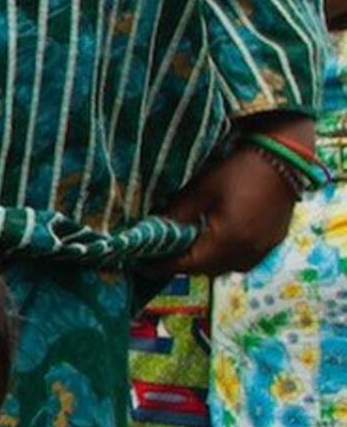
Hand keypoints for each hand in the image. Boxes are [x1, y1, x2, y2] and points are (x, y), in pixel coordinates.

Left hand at [158, 127, 304, 275]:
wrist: (284, 156)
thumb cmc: (238, 169)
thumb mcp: (199, 191)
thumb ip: (174, 216)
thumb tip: (149, 231)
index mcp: (228, 241)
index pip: (186, 265)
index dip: (161, 266)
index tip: (141, 264)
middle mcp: (248, 252)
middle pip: (205, 270)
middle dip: (181, 264)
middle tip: (160, 254)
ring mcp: (264, 249)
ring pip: (224, 268)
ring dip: (203, 262)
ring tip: (185, 247)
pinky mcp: (273, 242)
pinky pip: (242, 259)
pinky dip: (224, 256)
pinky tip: (214, 241)